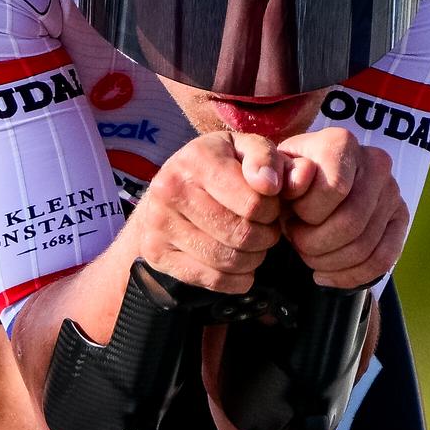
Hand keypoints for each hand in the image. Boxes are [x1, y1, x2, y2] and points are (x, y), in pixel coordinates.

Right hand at [110, 133, 283, 294]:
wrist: (168, 192)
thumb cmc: (218, 169)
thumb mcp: (245, 150)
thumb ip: (265, 159)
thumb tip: (270, 184)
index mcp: (196, 159)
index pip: (253, 204)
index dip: (272, 211)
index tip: (270, 207)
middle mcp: (170, 189)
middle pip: (241, 234)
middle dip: (265, 237)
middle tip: (266, 231)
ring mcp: (159, 223)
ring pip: (228, 260)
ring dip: (253, 259)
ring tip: (253, 245)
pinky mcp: (156, 253)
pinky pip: (212, 279)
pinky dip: (237, 279)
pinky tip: (240, 267)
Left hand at [273, 128, 408, 289]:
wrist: (311, 191)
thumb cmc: (290, 184)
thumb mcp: (276, 176)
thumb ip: (280, 174)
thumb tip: (300, 178)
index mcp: (342, 143)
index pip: (335, 188)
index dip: (307, 213)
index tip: (291, 215)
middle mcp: (376, 162)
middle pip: (351, 223)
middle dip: (316, 244)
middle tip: (298, 243)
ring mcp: (393, 192)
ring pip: (365, 247)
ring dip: (329, 262)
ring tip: (310, 256)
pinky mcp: (400, 219)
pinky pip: (382, 260)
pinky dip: (351, 276)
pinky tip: (327, 274)